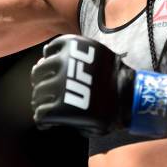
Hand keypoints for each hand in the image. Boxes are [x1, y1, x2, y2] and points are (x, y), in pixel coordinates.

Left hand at [31, 35, 166, 137]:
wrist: (129, 99)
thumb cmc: (113, 78)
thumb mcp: (95, 54)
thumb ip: (72, 55)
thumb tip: (43, 60)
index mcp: (74, 45)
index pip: (49, 51)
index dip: (48, 62)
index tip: (52, 73)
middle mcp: (64, 63)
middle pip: (38, 73)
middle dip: (41, 81)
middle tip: (49, 92)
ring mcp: (61, 86)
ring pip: (37, 94)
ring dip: (40, 101)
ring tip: (49, 107)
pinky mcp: (62, 109)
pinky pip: (41, 114)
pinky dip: (41, 118)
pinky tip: (48, 121)